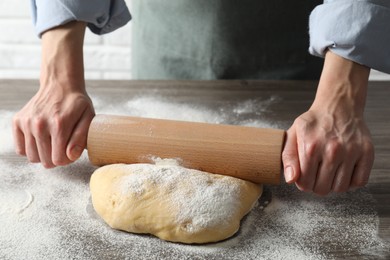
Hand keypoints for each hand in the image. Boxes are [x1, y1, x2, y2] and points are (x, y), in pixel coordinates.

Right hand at [12, 21, 93, 167]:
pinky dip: (30, 148)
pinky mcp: (18, 121)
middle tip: (62, 145)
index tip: (70, 150)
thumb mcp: (88, 118)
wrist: (60, 84)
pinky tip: (41, 139)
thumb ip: (81, 138)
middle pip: (45, 161)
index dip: (67, 159)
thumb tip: (70, 156)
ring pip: (32, 157)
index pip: (58, 160)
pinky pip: (20, 149)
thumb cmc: (77, 104)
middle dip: (56, 157)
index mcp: (59, 124)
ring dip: (43, 154)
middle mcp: (40, 124)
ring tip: (52, 142)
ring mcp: (26, 122)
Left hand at [282, 51, 374, 194]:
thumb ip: (288, 158)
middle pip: (322, 189)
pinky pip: (359, 182)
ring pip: (340, 188)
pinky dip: (351, 182)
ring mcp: (351, 152)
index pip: (305, 183)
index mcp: (310, 146)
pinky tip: (343, 172)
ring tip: (329, 173)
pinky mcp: (367, 152)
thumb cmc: (314, 122)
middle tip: (317, 176)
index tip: (305, 177)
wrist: (338, 106)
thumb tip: (291, 180)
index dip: (303, 184)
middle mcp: (332, 150)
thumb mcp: (293, 135)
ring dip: (333, 185)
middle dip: (316, 186)